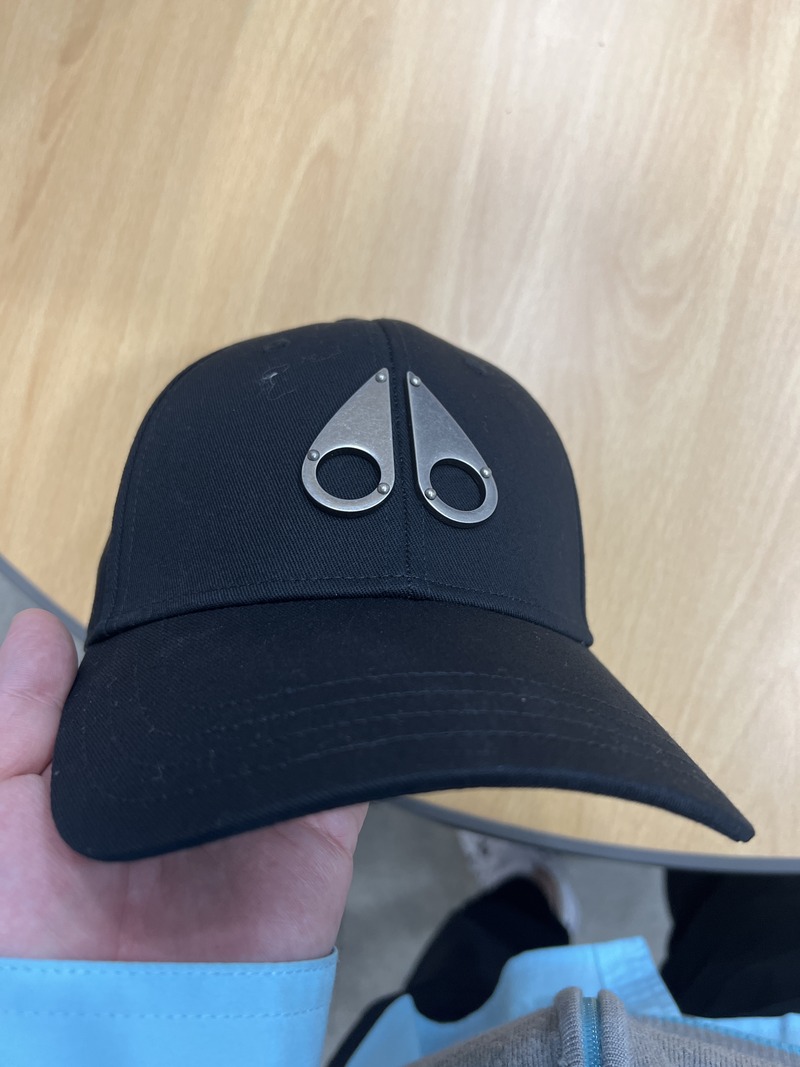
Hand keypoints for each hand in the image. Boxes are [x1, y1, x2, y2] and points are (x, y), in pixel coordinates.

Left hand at [0, 609, 366, 962]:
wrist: (128, 1039)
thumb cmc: (37, 945)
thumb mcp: (2, 813)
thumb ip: (18, 722)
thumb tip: (38, 630)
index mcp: (129, 766)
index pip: (165, 678)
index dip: (173, 636)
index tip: (184, 588)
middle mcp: (199, 777)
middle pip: (241, 690)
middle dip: (249, 648)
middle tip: (255, 595)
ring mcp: (263, 804)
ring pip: (298, 716)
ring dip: (306, 679)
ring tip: (303, 628)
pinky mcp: (317, 834)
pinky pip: (350, 774)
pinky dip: (359, 734)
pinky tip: (350, 692)